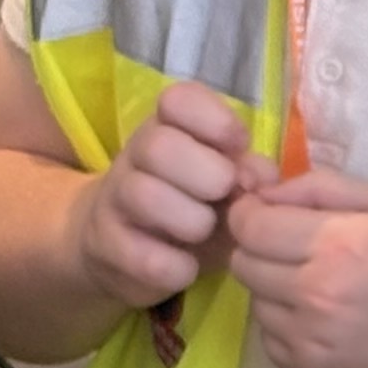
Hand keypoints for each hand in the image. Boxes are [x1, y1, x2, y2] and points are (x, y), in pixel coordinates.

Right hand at [66, 81, 251, 311]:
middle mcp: (135, 156)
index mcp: (169, 128)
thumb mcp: (229, 184)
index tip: (237, 147)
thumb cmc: (195, 205)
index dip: (214, 120)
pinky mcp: (106, 248)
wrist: (126, 249)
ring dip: (192, 221)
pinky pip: (143, 255)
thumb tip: (261, 177)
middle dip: (207, 174)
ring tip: (204, 233)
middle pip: (157, 145)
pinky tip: (188, 268)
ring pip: (144, 195)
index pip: (178, 99)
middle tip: (225, 196)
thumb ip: (252, 172)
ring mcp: (114, 201)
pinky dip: (176, 266)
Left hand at [224, 169, 367, 367]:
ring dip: (275, 289)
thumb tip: (265, 194)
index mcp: (338, 242)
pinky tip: (328, 319)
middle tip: (300, 249)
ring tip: (322, 287)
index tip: (271, 214)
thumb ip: (323, 188)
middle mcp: (315, 292)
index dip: (251, 213)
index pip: (249, 224)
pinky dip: (288, 326)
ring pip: (255, 303)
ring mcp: (311, 340)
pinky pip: (271, 340)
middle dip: (262, 249)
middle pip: (244, 263)